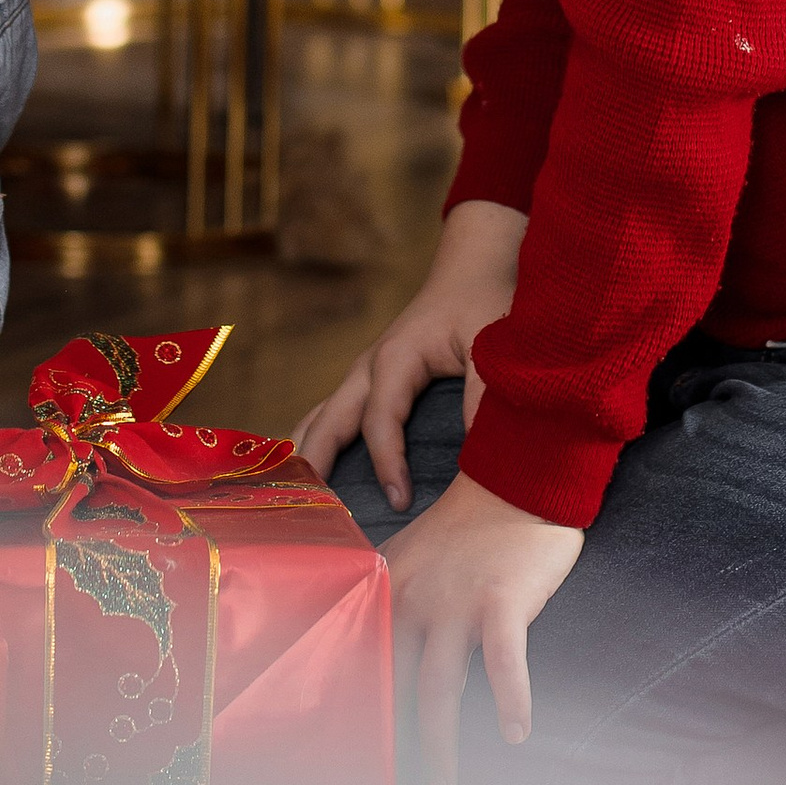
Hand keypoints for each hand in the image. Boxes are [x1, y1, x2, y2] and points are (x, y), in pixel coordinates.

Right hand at [291, 197, 527, 508]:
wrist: (470, 270)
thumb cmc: (482, 304)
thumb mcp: (491, 343)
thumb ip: (481, 393)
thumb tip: (478, 453)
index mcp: (396, 357)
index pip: (380, 421)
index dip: (386, 464)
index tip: (400, 504)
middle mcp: (369, 367)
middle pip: (329, 421)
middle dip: (314, 466)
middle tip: (307, 514)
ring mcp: (362, 374)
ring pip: (320, 420)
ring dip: (305, 457)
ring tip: (294, 505)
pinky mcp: (367, 383)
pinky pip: (330, 418)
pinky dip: (314, 446)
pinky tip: (307, 480)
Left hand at [384, 473, 582, 784]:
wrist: (517, 477)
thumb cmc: (467, 527)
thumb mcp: (411, 555)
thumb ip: (390, 598)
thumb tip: (372, 652)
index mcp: (388, 589)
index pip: (362, 658)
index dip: (356, 707)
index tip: (347, 754)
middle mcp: (415, 599)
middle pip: (394, 682)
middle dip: (390, 740)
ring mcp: (458, 601)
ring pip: (439, 684)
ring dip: (439, 742)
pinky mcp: (502, 600)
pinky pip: (504, 660)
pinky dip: (510, 698)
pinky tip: (515, 733)